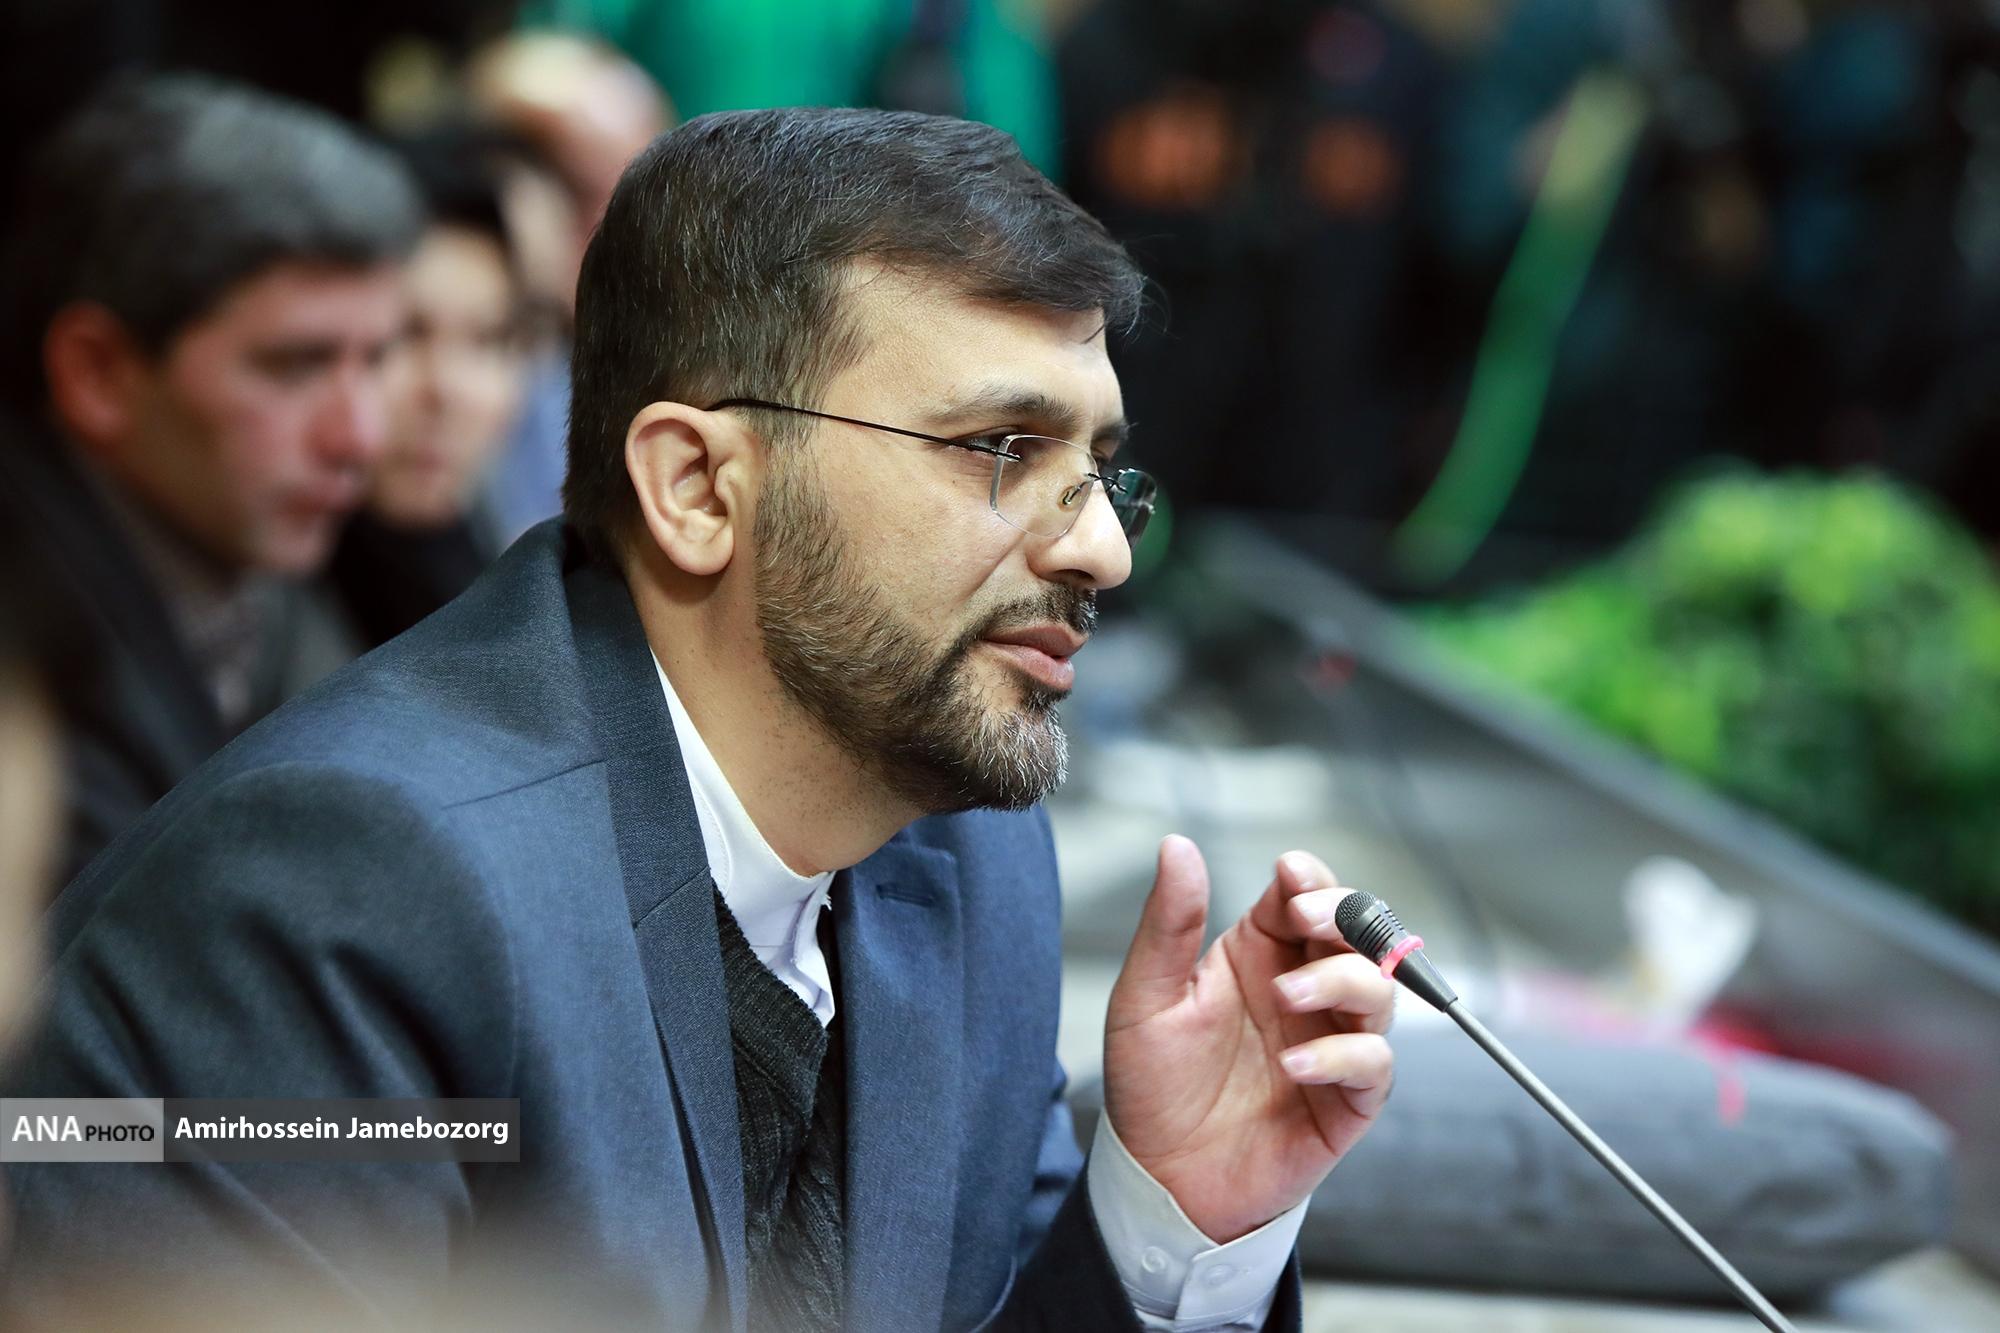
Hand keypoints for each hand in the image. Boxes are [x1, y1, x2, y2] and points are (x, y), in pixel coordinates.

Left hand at [1101, 836, 1394, 1241]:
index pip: (1304, 897)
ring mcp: (1329, 1044)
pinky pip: (1373, 1064)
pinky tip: (1292, 1064)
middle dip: (1344, 915)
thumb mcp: (1144, 997)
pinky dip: (1341, 1057)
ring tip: (1287, 997)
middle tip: (1308, 919)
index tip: (1291, 875)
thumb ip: (1167, 923)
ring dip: (1342, 981)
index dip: (1309, 879)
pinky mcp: (1345, 1101)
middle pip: (1357, 933)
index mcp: (1258, 955)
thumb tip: (1177, 846)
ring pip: (1378, 990)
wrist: (1159, 1177)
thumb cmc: (1151, 1085)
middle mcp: (1303, 993)